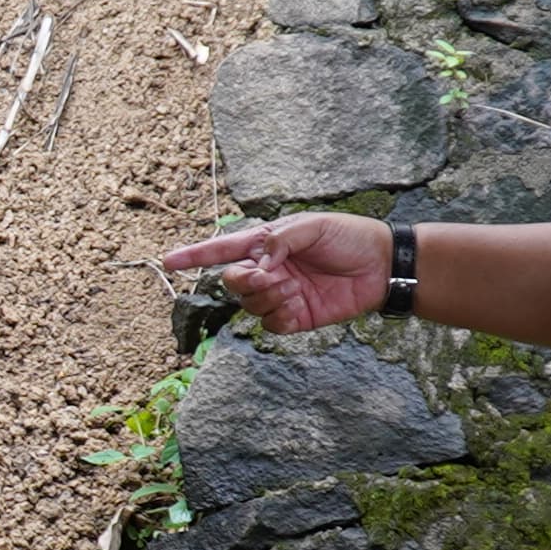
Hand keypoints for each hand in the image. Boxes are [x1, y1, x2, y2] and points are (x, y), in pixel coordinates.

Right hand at [158, 213, 395, 333]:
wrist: (382, 265)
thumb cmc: (349, 236)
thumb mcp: (313, 226)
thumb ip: (280, 240)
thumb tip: (259, 263)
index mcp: (267, 243)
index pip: (222, 249)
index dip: (194, 255)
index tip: (168, 261)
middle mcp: (269, 270)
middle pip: (231, 281)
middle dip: (241, 281)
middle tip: (266, 276)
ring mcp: (281, 295)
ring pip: (249, 305)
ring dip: (264, 297)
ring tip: (290, 288)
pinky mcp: (296, 317)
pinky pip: (270, 324)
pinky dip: (276, 315)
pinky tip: (295, 304)